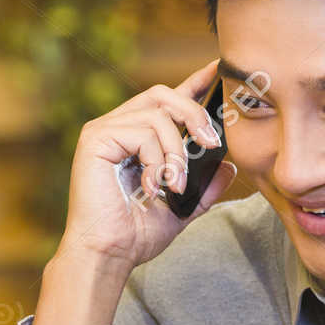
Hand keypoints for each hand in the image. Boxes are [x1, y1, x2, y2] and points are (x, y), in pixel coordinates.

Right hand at [59, 56, 235, 270]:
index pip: (167, 100)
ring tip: (175, 184)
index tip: (216, 70)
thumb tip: (229, 167)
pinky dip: (156, 160)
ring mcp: (104, 130)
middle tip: (211, 143)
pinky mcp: (95, 138)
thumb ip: (204, 186)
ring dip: (176, 151)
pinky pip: (141, 132)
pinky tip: (153, 186)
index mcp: (136, 138)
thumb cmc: (136, 234)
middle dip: (194, 115)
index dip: (193, 82)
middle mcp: (118, 127)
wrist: (109, 255)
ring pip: (158, 115)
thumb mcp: (182, 207)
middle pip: (164, 95)